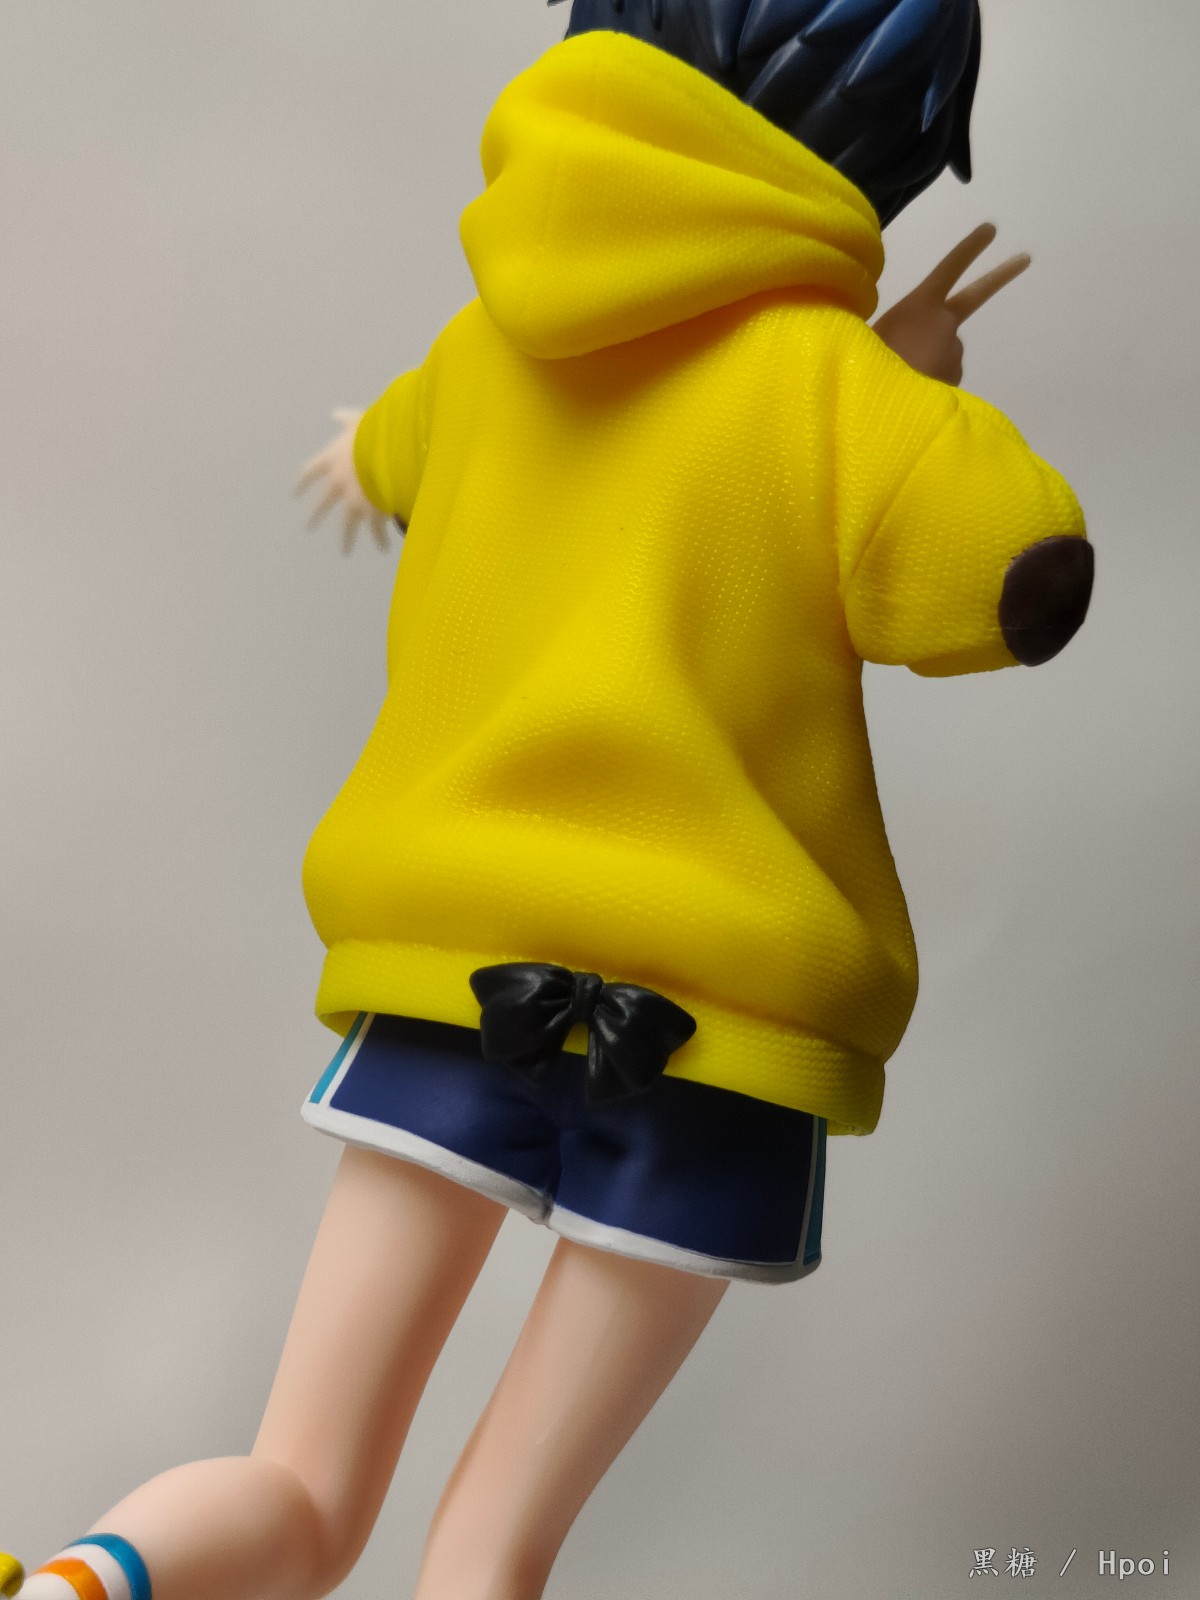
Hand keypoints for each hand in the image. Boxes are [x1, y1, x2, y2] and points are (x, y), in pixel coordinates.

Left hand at [295, 408, 392, 553]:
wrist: (386, 450)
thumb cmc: (371, 430)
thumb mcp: (357, 419)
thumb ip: (345, 419)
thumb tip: (335, 414)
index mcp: (332, 460)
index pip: (311, 473)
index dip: (303, 483)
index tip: (294, 494)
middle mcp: (339, 484)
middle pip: (324, 503)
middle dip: (317, 515)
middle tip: (309, 527)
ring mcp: (355, 500)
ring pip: (348, 525)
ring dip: (347, 539)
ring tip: (345, 552)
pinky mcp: (373, 512)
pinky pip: (376, 529)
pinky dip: (380, 538)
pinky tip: (383, 547)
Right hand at [872, 223, 1030, 385]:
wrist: (881, 404)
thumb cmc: (866, 366)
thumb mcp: (871, 337)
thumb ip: (896, 332)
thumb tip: (911, 348)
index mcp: (920, 305)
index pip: (949, 268)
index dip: (970, 248)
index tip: (991, 229)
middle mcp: (945, 323)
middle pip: (976, 295)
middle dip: (1001, 274)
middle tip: (1026, 258)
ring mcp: (954, 351)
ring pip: (945, 353)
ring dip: (930, 362)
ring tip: (903, 376)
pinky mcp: (958, 379)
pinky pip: (944, 379)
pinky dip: (931, 385)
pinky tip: (912, 391)